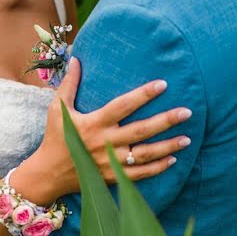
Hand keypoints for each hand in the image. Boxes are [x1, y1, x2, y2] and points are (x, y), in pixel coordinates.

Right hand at [16, 57, 192, 203]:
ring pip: (144, 155)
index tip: (163, 84)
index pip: (123, 106)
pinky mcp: (112, 177)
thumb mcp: (57, 109)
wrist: (49, 174)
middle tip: (187, 112)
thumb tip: (76, 58)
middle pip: (141, 131)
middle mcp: (105, 143)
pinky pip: (139, 174)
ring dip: (167, 147)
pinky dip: (157, 168)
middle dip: (165, 121)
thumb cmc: (55, 138)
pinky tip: (173, 159)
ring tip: (188, 138)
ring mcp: (109, 162)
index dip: (143, 95)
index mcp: (94, 123)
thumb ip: (69, 84)